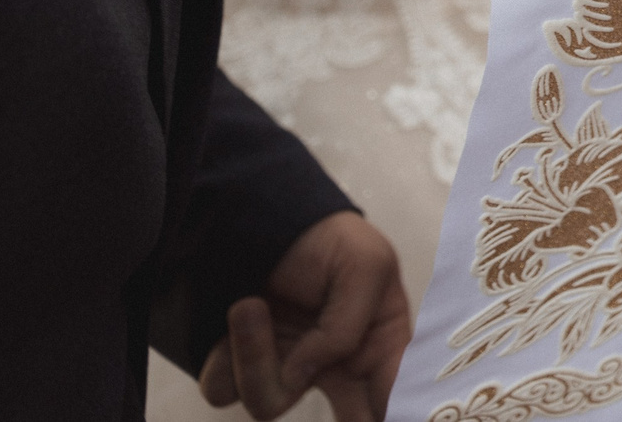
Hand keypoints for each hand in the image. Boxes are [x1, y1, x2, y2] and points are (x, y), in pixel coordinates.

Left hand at [199, 211, 409, 421]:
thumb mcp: (365, 265)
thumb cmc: (331, 239)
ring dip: (254, 356)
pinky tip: (243, 311)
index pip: (396, 396)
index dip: (398, 411)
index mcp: (379, 347)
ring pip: (267, 403)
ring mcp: (286, 371)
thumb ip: (347, 325)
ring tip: (249, 305)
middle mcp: (335, 369)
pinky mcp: (240, 368)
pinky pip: (223, 390)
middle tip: (344, 418)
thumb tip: (304, 372)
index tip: (389, 412)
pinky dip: (227, 356)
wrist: (268, 219)